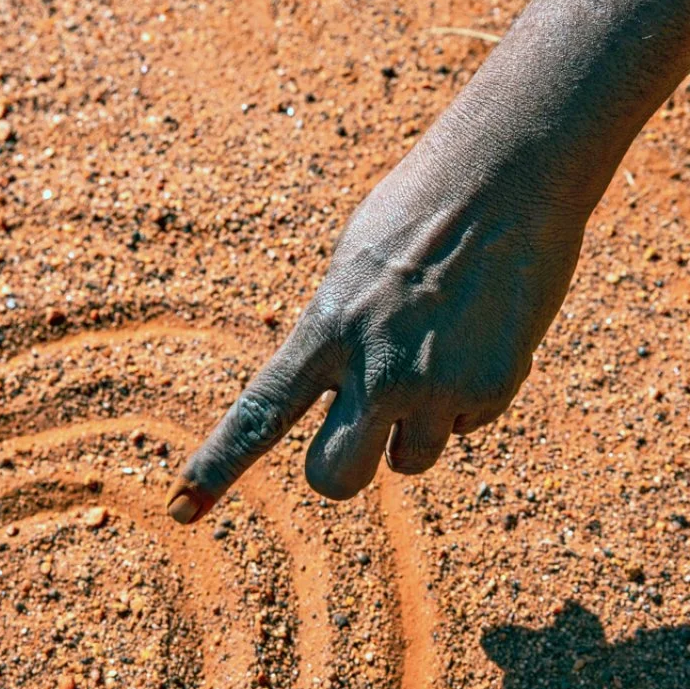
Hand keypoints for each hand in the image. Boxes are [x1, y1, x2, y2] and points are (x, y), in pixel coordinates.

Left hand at [165, 121, 584, 522]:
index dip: (217, 467)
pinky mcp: (493, 389)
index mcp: (326, 328)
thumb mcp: (355, 268)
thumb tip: (346, 399)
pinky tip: (482, 332)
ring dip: (419, 427)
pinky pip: (468, 425)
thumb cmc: (423, 210)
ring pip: (411, 461)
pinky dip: (472, 393)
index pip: (259, 413)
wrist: (510, 177)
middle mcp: (376, 369)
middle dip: (347, 467)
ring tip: (441, 350)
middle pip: (335, 477)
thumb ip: (340, 336)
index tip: (179, 511)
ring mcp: (436, 385)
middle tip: (365, 436)